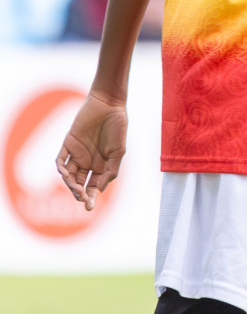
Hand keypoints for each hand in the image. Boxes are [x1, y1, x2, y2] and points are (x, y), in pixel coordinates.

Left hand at [55, 90, 127, 210]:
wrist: (108, 105)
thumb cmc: (117, 127)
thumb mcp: (119, 151)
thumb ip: (111, 170)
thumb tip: (101, 189)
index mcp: (101, 165)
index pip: (94, 186)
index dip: (91, 197)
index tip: (90, 207)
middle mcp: (88, 162)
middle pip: (80, 183)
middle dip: (80, 194)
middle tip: (83, 200)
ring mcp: (76, 154)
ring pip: (69, 176)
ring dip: (71, 185)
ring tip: (76, 190)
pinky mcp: (68, 145)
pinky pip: (60, 161)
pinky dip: (61, 170)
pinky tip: (66, 175)